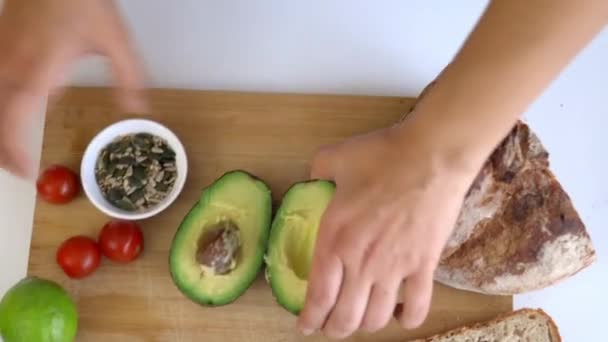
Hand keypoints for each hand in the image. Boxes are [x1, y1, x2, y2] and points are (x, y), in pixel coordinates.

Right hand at [0, 0, 144, 178]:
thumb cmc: (82, 0)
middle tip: (19, 169)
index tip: (26, 173)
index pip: (14, 122)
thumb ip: (128, 78)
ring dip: (0, 129)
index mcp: (38, 72)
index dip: (14, 151)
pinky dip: (2, 106)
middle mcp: (10, 67)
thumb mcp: (116, 39)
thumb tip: (138, 111)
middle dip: (3, 149)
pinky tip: (16, 110)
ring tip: (14, 151)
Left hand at [297, 122, 478, 338]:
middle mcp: (362, 262)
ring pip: (377, 318)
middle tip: (331, 328)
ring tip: (362, 321)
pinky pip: (417, 307)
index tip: (306, 327)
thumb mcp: (334, 158)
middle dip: (335, 329)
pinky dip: (407, 319)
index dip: (310, 319)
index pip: (318, 296)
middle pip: (346, 317)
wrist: (431, 156)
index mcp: (335, 239)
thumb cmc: (381, 156)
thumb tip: (313, 176)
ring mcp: (395, 267)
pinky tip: (400, 315)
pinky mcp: (424, 265)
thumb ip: (317, 171)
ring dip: (367, 326)